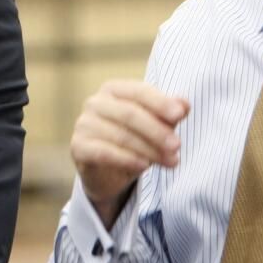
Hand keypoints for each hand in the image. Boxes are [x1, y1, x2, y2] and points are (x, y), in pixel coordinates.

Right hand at [71, 80, 188, 228]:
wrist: (109, 173)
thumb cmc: (135, 141)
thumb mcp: (156, 126)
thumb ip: (169, 113)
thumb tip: (184, 104)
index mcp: (114, 89)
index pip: (138, 92)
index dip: (160, 103)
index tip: (180, 115)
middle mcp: (95, 102)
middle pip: (130, 114)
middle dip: (157, 130)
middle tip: (177, 145)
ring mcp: (84, 124)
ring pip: (121, 136)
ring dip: (149, 150)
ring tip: (171, 161)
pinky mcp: (78, 147)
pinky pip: (103, 152)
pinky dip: (126, 159)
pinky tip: (144, 166)